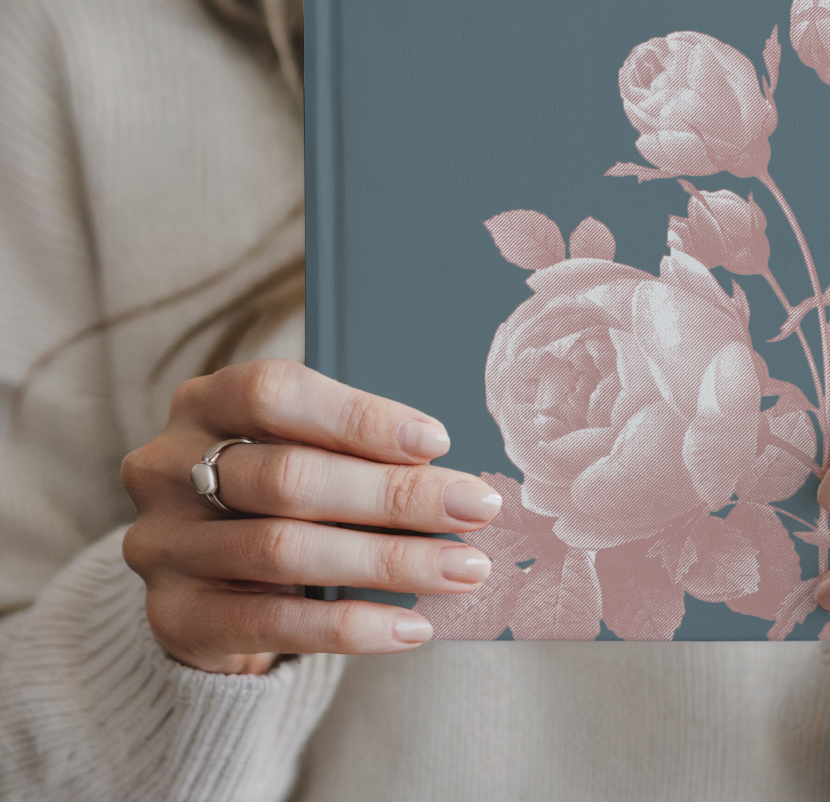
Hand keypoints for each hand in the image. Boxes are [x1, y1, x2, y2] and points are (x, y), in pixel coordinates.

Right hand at [121, 359, 501, 674]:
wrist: (209, 579)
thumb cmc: (279, 491)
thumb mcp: (301, 447)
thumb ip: (351, 446)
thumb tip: (451, 469)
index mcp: (205, 402)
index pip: (277, 393)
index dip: (360, 417)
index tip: (438, 442)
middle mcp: (167, 467)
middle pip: (290, 476)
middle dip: (395, 495)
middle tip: (476, 509)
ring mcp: (162, 545)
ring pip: (285, 550)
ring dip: (390, 560)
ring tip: (463, 568)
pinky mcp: (174, 617)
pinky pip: (273, 624)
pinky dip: (352, 626)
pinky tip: (412, 626)